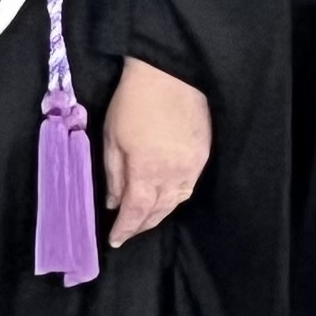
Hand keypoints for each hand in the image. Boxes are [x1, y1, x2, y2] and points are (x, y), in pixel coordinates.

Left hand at [103, 58, 211, 242]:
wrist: (169, 75)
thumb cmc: (133, 102)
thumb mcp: (112, 138)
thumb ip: (114, 175)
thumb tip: (113, 203)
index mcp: (147, 171)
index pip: (136, 211)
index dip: (125, 229)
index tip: (114, 240)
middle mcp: (173, 175)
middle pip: (158, 212)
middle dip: (142, 225)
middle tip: (128, 232)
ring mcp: (192, 166)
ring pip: (176, 202)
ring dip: (160, 215)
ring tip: (145, 220)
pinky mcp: (203, 155)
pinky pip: (189, 187)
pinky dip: (176, 199)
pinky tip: (167, 199)